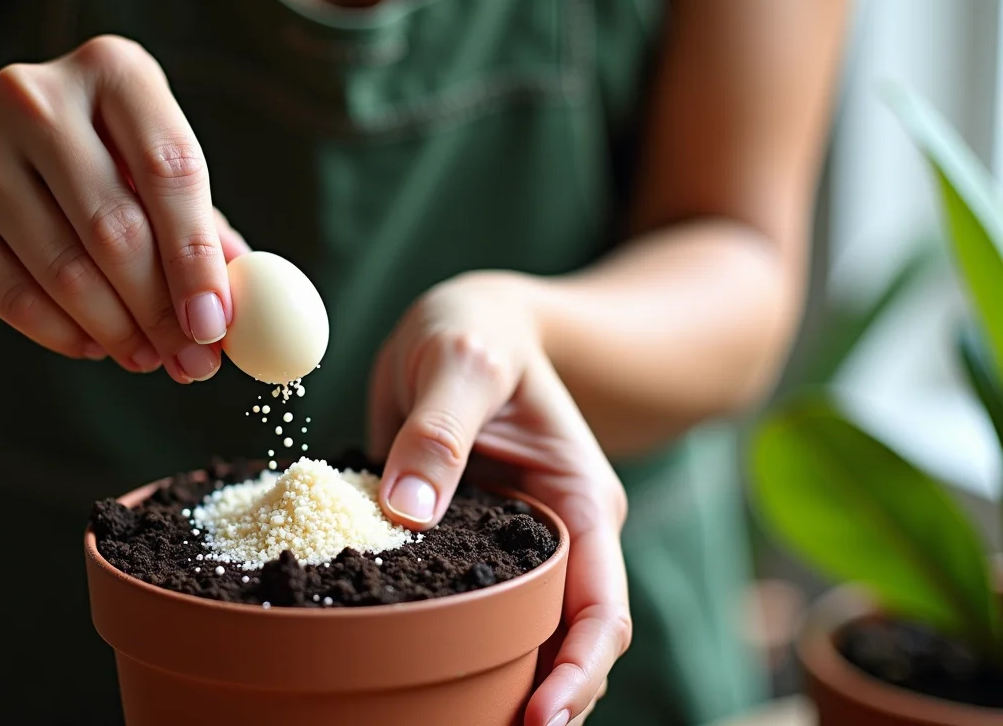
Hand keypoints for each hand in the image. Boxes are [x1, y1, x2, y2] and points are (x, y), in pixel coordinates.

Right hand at [0, 35, 248, 381]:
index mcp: (109, 70)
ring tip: (148, 357)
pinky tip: (93, 346)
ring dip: (120, 331)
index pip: (171, 168)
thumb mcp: (144, 179)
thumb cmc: (80, 180)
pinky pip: (16, 297)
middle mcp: (34, 96)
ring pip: (68, 270)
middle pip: (118, 227)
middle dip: (164, 309)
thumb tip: (245, 302)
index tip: (218, 325)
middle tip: (193, 361)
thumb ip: (200, 229)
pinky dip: (65, 335)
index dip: (199, 258)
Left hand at [369, 272, 630, 725]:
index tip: (540, 716)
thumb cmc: (478, 330)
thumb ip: (439, 429)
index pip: (602, 605)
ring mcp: (517, 546)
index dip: (579, 668)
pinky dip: (459, 647)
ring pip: (525, 635)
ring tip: (454, 722)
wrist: (467, 323)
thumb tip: (407, 513)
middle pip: (571, 640)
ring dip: (505, 682)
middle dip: (547, 699)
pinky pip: (474, 610)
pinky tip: (421, 676)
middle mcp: (559, 534)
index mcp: (579, 500)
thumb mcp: (459, 361)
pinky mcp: (472, 547)